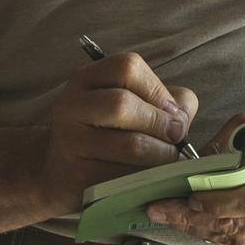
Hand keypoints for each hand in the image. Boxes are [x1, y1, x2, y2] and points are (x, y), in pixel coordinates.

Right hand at [42, 52, 198, 207]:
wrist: (60, 172)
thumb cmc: (105, 135)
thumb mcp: (128, 106)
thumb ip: (163, 101)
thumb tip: (183, 113)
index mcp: (86, 79)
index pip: (127, 67)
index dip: (158, 89)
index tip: (172, 111)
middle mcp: (71, 104)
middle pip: (123, 104)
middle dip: (160, 123)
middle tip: (176, 138)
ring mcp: (71, 141)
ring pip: (131, 144)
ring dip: (161, 154)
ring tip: (166, 158)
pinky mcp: (79, 175)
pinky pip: (127, 175)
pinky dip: (148, 177)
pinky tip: (149, 176)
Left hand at [144, 109, 244, 244]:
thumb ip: (228, 140)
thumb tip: (193, 161)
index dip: (218, 204)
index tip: (188, 199)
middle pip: (240, 225)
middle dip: (194, 221)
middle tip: (159, 212)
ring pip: (241, 240)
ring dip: (202, 231)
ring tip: (170, 219)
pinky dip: (222, 236)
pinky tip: (199, 226)